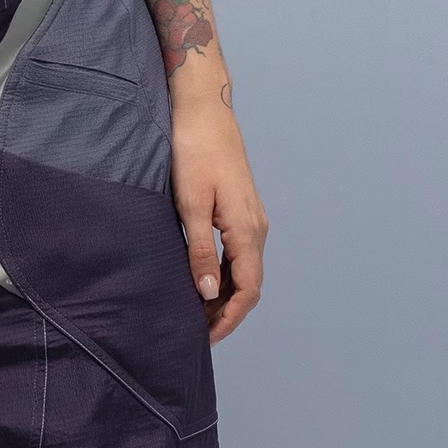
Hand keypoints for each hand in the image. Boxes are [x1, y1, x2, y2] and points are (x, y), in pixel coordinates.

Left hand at [169, 97, 268, 342]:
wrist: (203, 107)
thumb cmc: (194, 151)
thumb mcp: (190, 204)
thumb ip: (200, 251)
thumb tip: (210, 294)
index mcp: (248, 231)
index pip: (248, 291)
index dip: (229, 320)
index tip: (205, 339)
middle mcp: (257, 227)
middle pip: (249, 284)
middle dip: (226, 312)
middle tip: (196, 331)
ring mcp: (251, 216)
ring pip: (245, 268)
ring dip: (225, 293)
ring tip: (196, 310)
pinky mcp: (241, 206)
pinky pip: (239, 251)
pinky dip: (225, 271)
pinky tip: (204, 275)